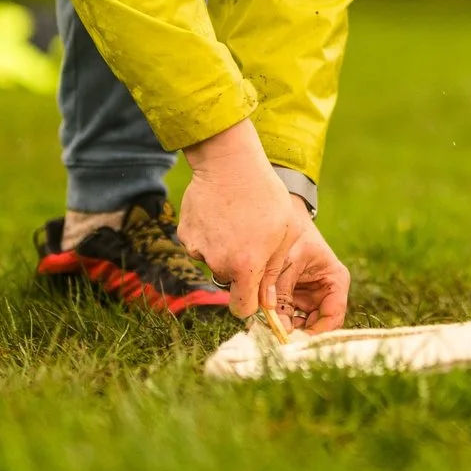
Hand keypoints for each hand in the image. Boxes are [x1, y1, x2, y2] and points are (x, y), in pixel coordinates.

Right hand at [176, 119, 349, 333]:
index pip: (242, 308)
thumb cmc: (266, 196)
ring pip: (213, 261)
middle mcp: (218, 263)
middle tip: (250, 239)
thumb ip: (274, 271)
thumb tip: (266, 302)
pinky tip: (219, 214)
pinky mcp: (185, 234)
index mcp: (246, 266)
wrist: (230, 162)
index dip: (249, 303)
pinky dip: (208, 235)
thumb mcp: (285, 233)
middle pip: (228, 281)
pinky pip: (199, 244)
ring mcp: (198, 249)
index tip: (254, 292)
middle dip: (238, 269)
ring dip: (222, 250)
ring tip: (235, 221)